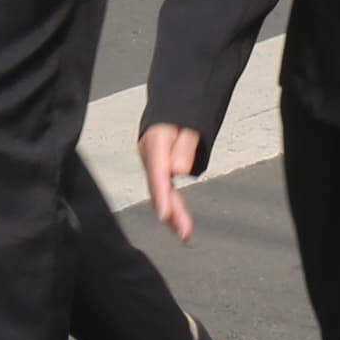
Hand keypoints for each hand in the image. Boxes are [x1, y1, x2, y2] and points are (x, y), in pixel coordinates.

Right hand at [139, 122, 203, 241]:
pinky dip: (171, 207)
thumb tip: (179, 169)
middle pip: (159, 188)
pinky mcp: (158, 169)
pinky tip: (177, 222)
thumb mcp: (189, 123)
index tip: (166, 215)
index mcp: (155, 142)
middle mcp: (150, 156)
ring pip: (160, 193)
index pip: (157, 174)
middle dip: (171, 212)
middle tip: (185, 232)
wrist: (173, 106)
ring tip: (184, 233)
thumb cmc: (181, 113)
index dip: (162, 197)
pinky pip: (162, 191)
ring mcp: (152, 164)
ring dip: (172, 214)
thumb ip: (185, 146)